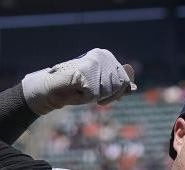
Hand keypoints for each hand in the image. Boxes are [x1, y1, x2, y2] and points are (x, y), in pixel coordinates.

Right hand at [21, 48, 136, 114]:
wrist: (51, 88)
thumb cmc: (75, 88)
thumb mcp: (100, 87)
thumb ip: (116, 87)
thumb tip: (133, 89)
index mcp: (105, 55)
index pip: (124, 80)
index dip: (115, 93)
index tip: (101, 94)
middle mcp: (101, 56)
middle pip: (119, 86)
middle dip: (108, 97)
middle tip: (91, 94)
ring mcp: (93, 64)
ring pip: (109, 92)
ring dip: (96, 98)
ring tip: (83, 90)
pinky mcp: (86, 75)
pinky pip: (94, 96)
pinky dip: (85, 99)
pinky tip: (77, 92)